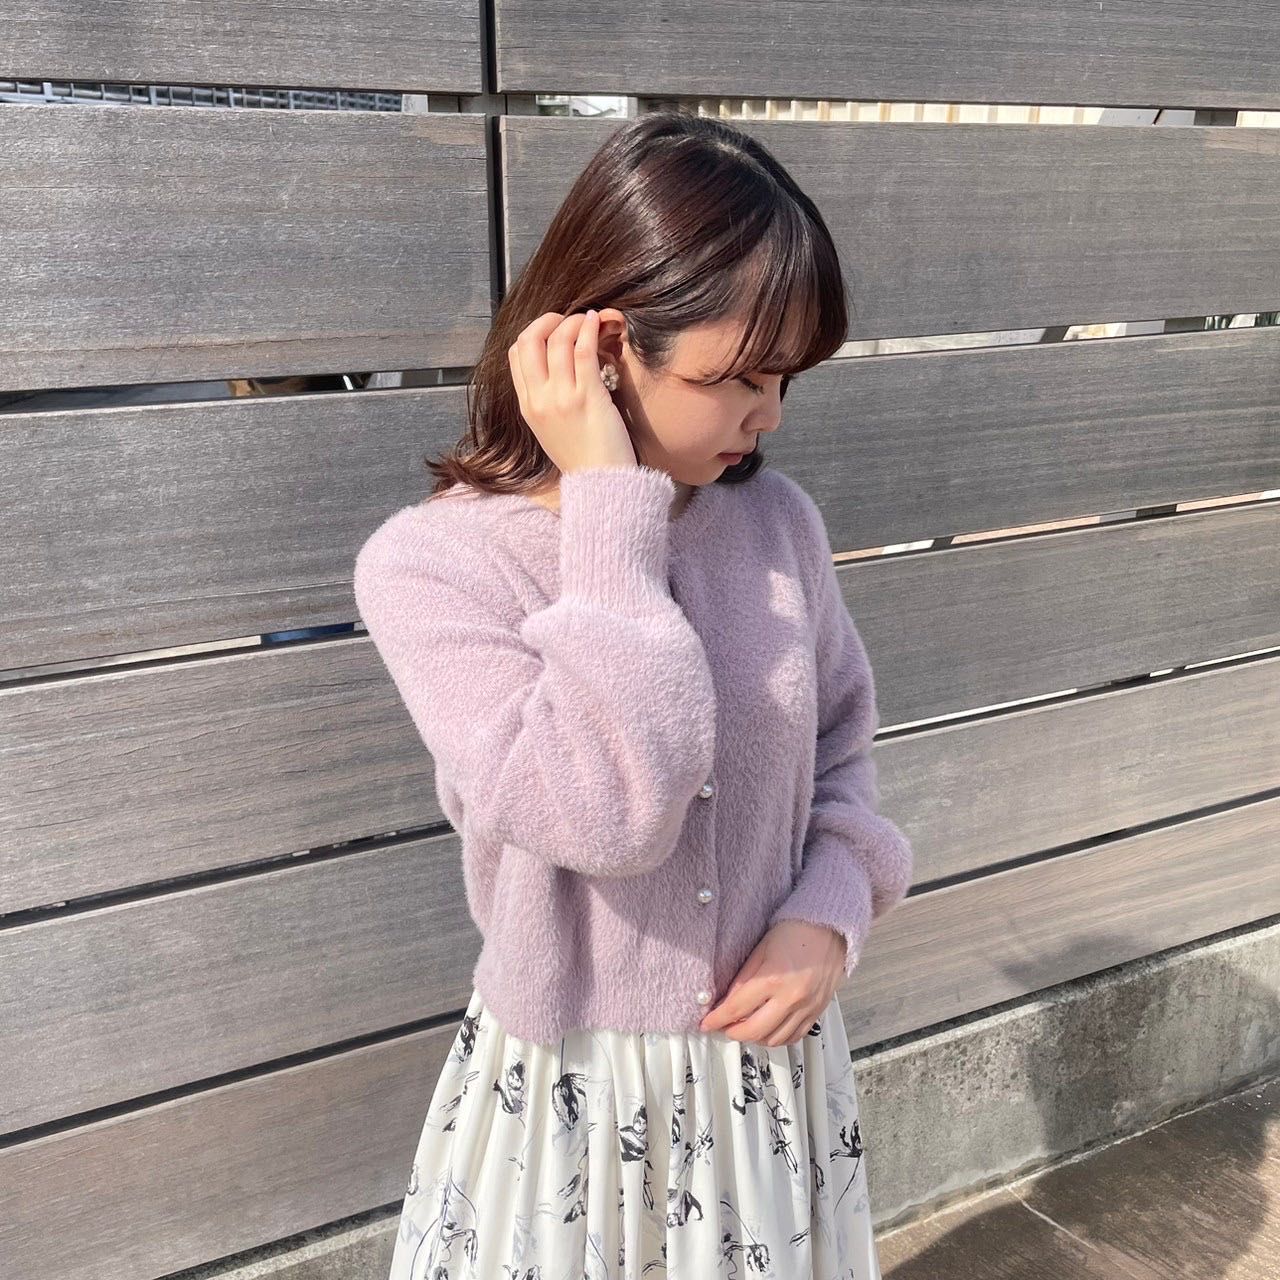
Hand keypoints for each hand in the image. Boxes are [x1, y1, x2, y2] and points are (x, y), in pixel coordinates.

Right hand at [507, 309, 637, 473]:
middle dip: (548, 320)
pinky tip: (597, 321)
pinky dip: (589, 329)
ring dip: (573, 322)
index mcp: (528, 406)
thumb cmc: (583, 458)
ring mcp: (562, 398)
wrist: (601, 484)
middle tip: (567, 318)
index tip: (551, 329)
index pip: (516, 355)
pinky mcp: (588, 397)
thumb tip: (555, 370)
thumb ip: (546, 400)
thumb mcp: (551, 429)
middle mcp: (539, 400)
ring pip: (558, 341)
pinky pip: (583, 351)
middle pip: (530, 341)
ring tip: (588, 319)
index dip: (532, 333)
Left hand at [698, 920, 846, 1046]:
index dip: (717, 1019)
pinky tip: (767, 1030)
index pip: (736, 1008)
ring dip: (754, 1038)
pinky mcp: (816, 1012)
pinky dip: (777, 1039)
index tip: (706, 1023)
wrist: (831, 929)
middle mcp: (791, 998)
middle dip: (732, 1032)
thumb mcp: (761, 950)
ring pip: (774, 1040)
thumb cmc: (796, 932)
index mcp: (773, 980)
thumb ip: (743, 979)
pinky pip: (794, 1037)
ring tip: (743, 1027)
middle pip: (753, 1031)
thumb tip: (727, 1002)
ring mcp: (806, 1008)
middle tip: (723, 1026)